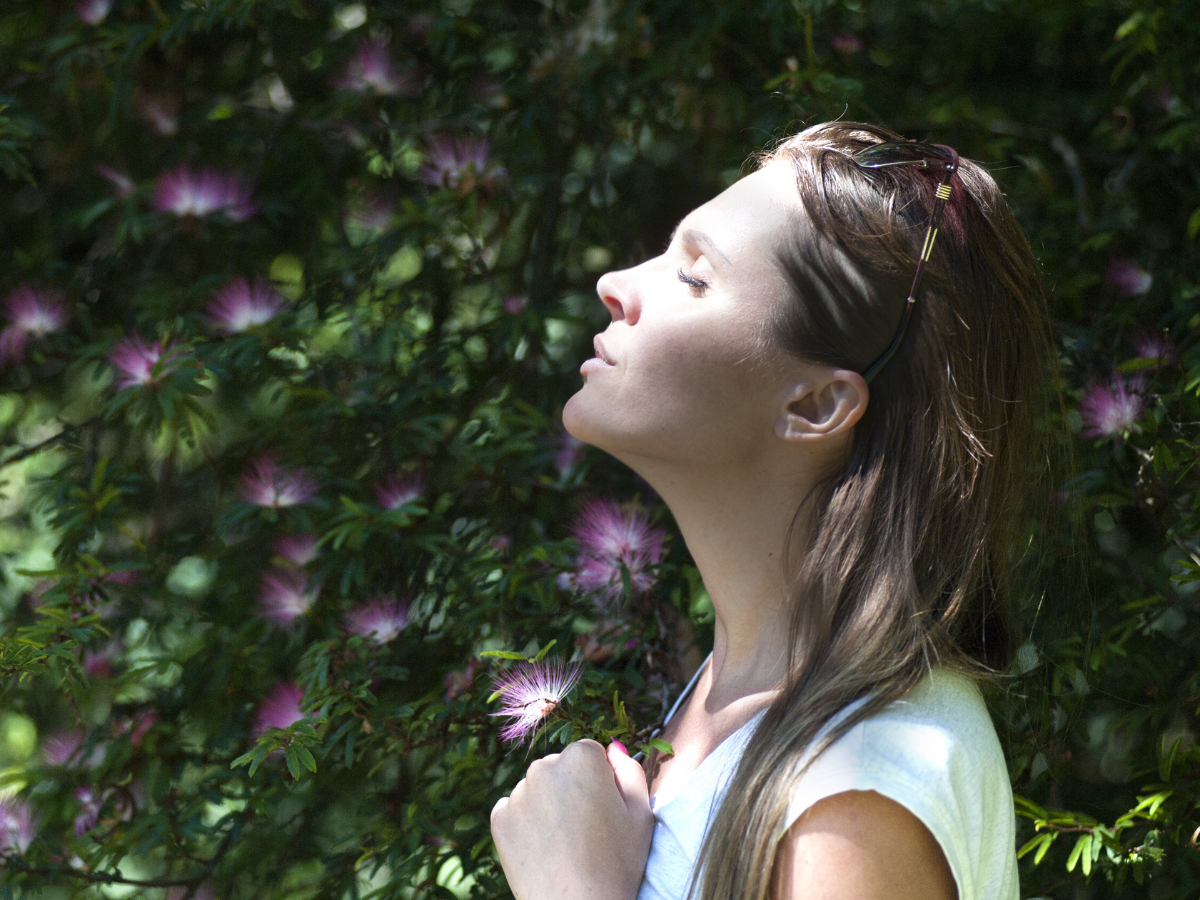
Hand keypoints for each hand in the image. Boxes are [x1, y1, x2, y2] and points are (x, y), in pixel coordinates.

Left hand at [491, 740, 653, 899]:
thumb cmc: (617, 864)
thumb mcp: (641, 814)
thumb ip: (630, 771)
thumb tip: (613, 750)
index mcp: (581, 758)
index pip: (590, 753)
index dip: (601, 781)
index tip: (605, 809)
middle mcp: (544, 766)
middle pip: (560, 768)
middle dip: (571, 788)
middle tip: (586, 830)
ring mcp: (518, 793)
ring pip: (537, 789)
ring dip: (548, 804)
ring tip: (565, 844)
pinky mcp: (499, 818)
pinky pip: (515, 810)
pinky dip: (526, 823)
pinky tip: (544, 849)